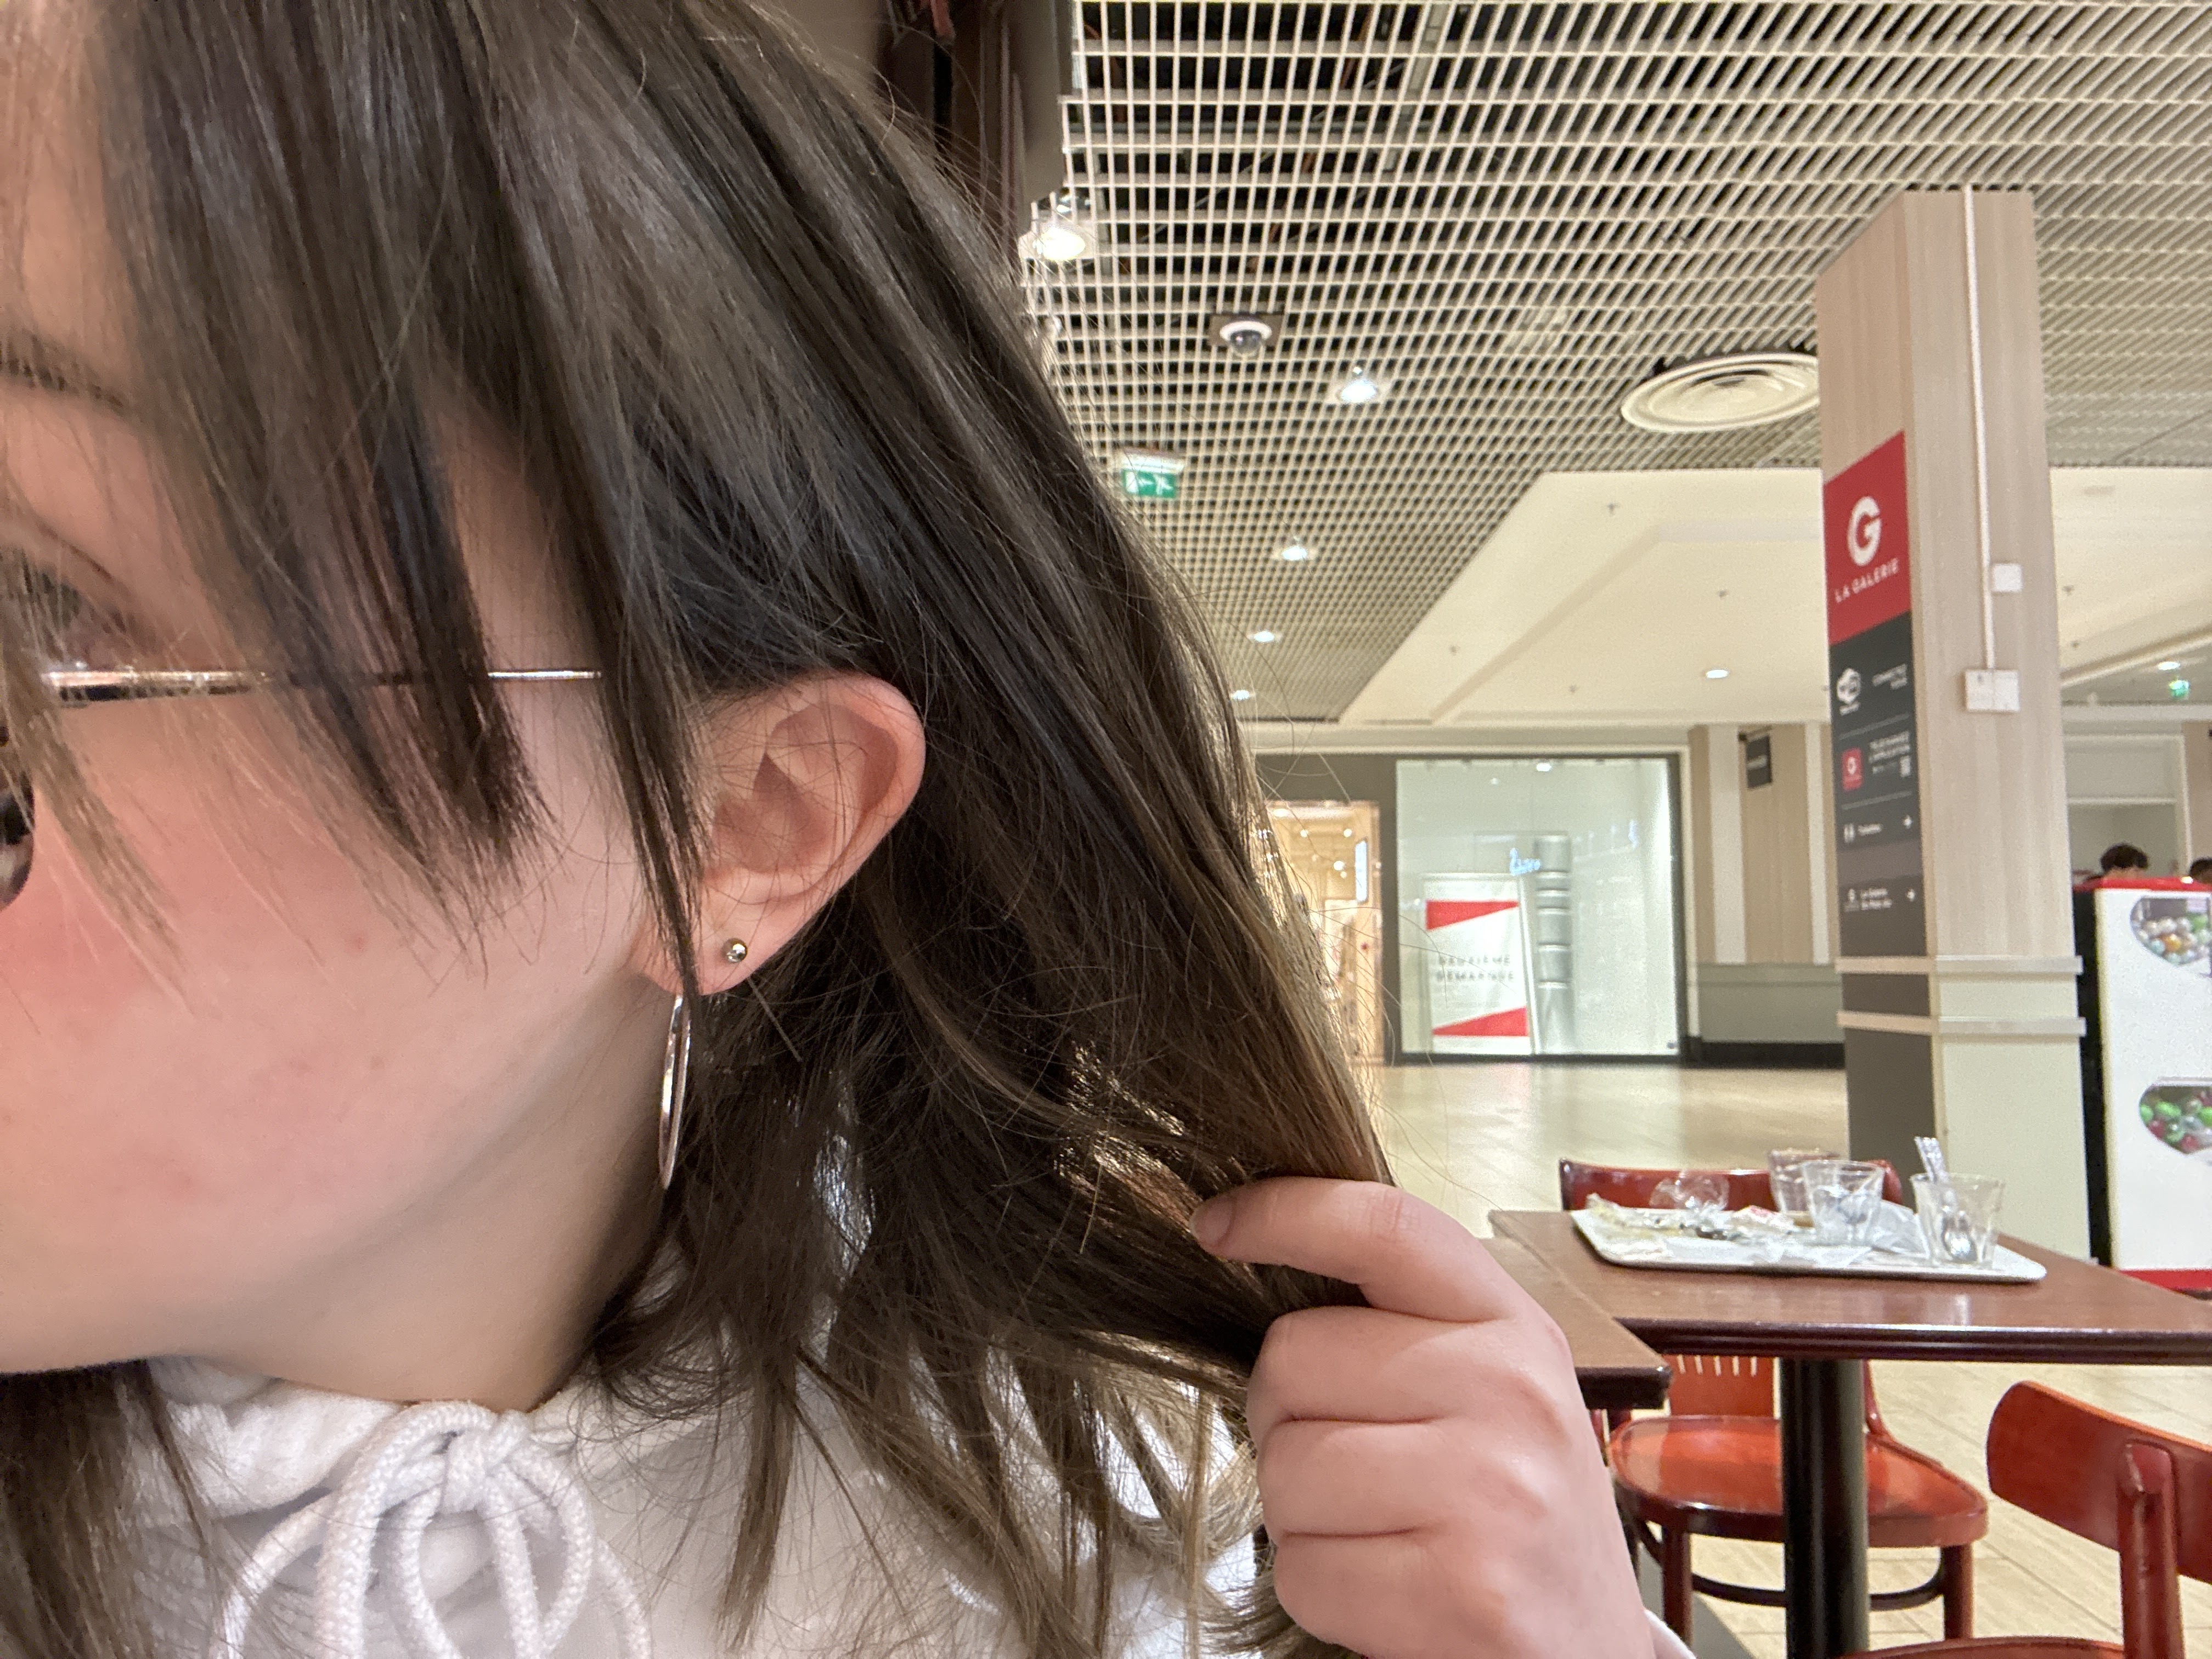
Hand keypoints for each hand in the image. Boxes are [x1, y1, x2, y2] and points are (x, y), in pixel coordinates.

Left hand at [1190, 1178, 1650, 1657]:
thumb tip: (1264, 1261)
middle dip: (1286, 1420)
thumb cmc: (1519, 1522)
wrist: (1591, 1658)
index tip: (1216, 1222)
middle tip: (1350, 1467)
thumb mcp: (1495, 1397)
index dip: (1286, 1210)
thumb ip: (1405, 1330)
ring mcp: (1490, 1491)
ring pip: (1284, 1470)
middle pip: (1293, 1357)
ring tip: (1379, 1536)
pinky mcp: (1461, 1591)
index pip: (1385, 1228)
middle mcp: (1510, 1394)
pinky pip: (1303, 1571)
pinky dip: (1322, 1593)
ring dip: (1302, 1518)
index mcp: (1514, 1331)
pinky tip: (1388, 1594)